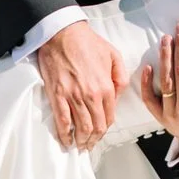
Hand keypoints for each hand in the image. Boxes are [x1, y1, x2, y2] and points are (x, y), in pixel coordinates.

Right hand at [35, 23, 124, 150]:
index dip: (104, 129)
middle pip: (96, 127)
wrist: (63, 33)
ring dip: (81, 140)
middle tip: (89, 145)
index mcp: (106, 87)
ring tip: (79, 146)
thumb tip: (118, 94)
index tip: (100, 134)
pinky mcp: (57, 94)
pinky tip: (65, 140)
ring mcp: (73, 96)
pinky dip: (64, 134)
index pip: (108, 117)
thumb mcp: (113, 55)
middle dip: (93, 140)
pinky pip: (62, 120)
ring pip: (81, 127)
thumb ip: (120, 76)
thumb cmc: (87, 42)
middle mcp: (91, 95)